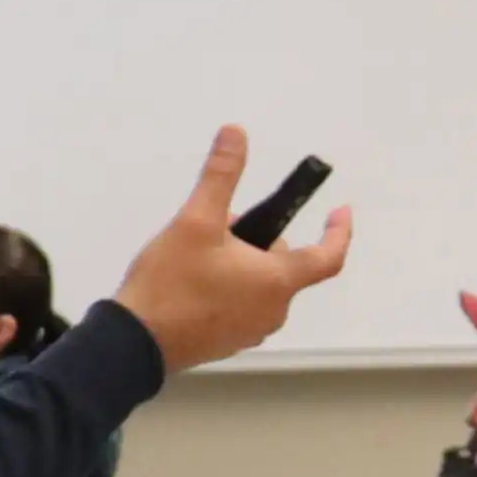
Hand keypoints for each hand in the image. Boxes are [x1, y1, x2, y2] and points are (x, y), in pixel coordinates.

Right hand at [114, 127, 353, 375]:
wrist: (136, 343)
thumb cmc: (172, 283)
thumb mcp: (196, 221)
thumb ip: (220, 176)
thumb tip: (236, 134)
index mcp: (277, 282)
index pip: (328, 257)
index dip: (339, 232)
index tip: (340, 210)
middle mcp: (273, 312)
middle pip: (283, 265)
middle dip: (259, 239)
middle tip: (222, 225)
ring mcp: (251, 331)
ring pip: (260, 284)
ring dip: (242, 262)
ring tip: (201, 251)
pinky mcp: (229, 342)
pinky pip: (242, 305)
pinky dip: (230, 286)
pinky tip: (193, 279)